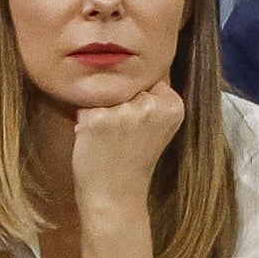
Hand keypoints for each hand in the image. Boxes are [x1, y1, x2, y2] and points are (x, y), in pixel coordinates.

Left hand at [72, 78, 184, 211]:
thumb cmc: (134, 160)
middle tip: (122, 135)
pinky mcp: (97, 118)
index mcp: (173, 105)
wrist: (116, 196)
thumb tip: (131, 62)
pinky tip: (95, 139)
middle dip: (120, 102)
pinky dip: (85, 119)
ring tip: (109, 137)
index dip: (138, 99)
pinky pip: (85, 104)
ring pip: (105, 92)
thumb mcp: (158, 127)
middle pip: (127, 84)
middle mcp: (152, 105)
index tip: (139, 125)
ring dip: (101, 109)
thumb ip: (154, 99)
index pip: (149, 79)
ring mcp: (125, 112)